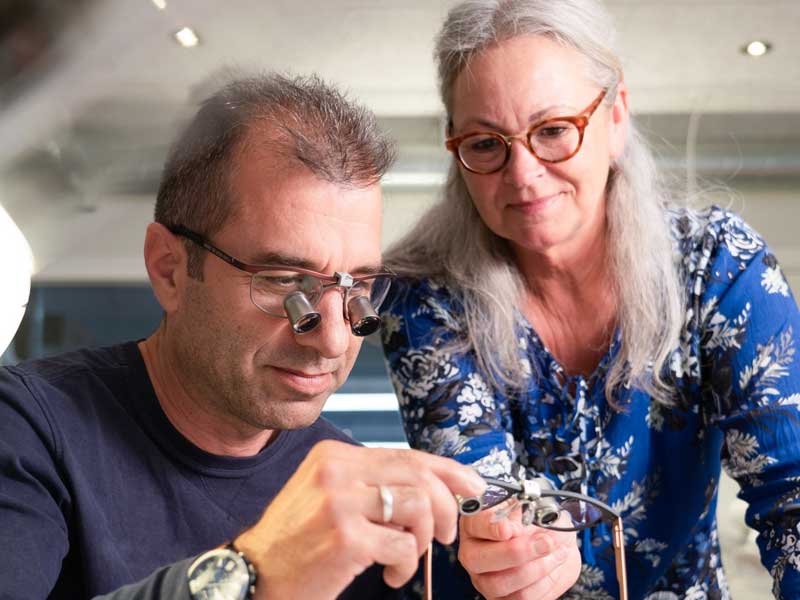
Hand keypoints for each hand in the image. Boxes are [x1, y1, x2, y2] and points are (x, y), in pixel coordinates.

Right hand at [234, 440, 484, 599]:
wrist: (252, 574)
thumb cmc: (297, 540)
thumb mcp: (329, 496)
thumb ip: (372, 484)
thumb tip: (434, 486)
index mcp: (334, 455)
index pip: (405, 454)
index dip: (447, 470)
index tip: (472, 486)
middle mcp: (336, 470)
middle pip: (418, 476)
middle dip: (445, 508)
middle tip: (445, 535)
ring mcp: (339, 502)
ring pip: (418, 507)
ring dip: (423, 539)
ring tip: (407, 558)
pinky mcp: (345, 538)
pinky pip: (404, 545)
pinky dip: (408, 564)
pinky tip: (392, 573)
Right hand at [458, 505, 581, 599]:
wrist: (560, 544)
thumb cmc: (542, 524)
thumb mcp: (535, 508)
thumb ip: (521, 514)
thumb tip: (512, 529)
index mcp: (475, 524)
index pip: (473, 525)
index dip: (489, 528)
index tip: (508, 529)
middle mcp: (474, 553)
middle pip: (477, 559)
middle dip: (515, 552)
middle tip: (544, 542)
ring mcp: (485, 580)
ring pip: (500, 583)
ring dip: (536, 568)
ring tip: (555, 553)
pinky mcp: (503, 599)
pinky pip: (521, 598)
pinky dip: (543, 583)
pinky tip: (552, 567)